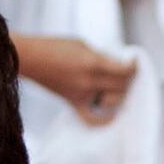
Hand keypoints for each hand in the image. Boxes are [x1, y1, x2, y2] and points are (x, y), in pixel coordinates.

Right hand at [17, 34, 139, 125]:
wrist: (30, 58)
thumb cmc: (54, 46)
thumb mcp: (82, 44)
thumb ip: (101, 56)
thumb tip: (116, 66)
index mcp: (93, 63)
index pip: (124, 70)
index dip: (133, 66)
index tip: (134, 62)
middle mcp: (89, 81)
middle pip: (121, 86)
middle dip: (128, 79)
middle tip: (125, 72)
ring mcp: (81, 94)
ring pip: (113, 102)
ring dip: (119, 95)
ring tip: (117, 86)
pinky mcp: (73, 103)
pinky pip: (92, 119)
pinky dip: (104, 119)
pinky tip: (111, 113)